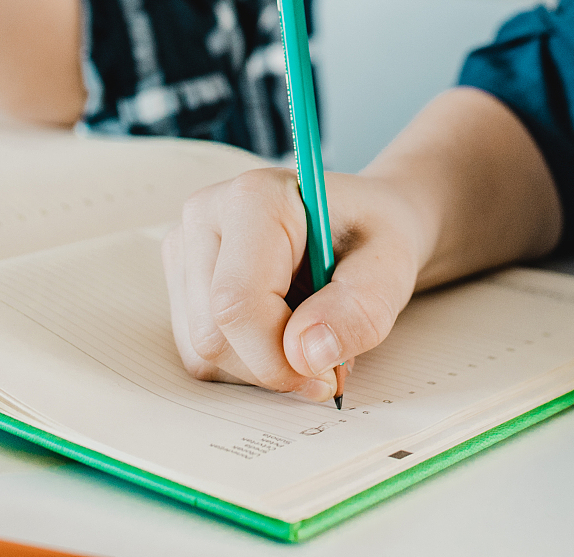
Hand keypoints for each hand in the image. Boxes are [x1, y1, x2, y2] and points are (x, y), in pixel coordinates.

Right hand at [161, 167, 430, 404]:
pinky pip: (200, 355)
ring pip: (201, 352)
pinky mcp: (182, 280)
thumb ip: (360, 310)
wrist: (361, 224)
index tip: (328, 375)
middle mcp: (205, 215)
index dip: (278, 360)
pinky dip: (245, 364)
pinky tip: (280, 333)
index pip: (236, 304)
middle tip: (329, 359)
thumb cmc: (375, 237)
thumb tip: (306, 357)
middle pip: (213, 335)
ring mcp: (185, 248)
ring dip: (261, 367)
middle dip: (274, 367)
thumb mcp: (392, 268)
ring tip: (307, 333)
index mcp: (254, 198)